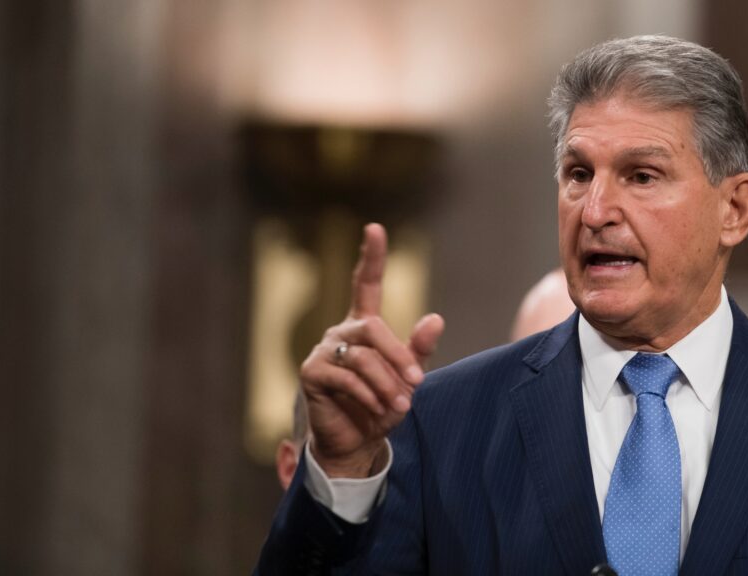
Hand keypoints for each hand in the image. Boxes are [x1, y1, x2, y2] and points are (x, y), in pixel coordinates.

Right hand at [300, 223, 444, 477]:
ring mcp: (324, 350)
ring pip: (363, 356)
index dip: (371, 256)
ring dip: (387, 383)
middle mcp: (341, 331)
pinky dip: (368, 394)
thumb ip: (419, 350)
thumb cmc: (384, 405)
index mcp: (364, 325)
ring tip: (400, 404)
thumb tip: (436, 318)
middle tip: (417, 382)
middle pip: (373, 328)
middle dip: (399, 356)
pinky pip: (345, 376)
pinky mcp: (312, 373)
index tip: (375, 228)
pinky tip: (377, 408)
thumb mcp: (409, 378)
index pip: (365, 283)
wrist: (358, 442)